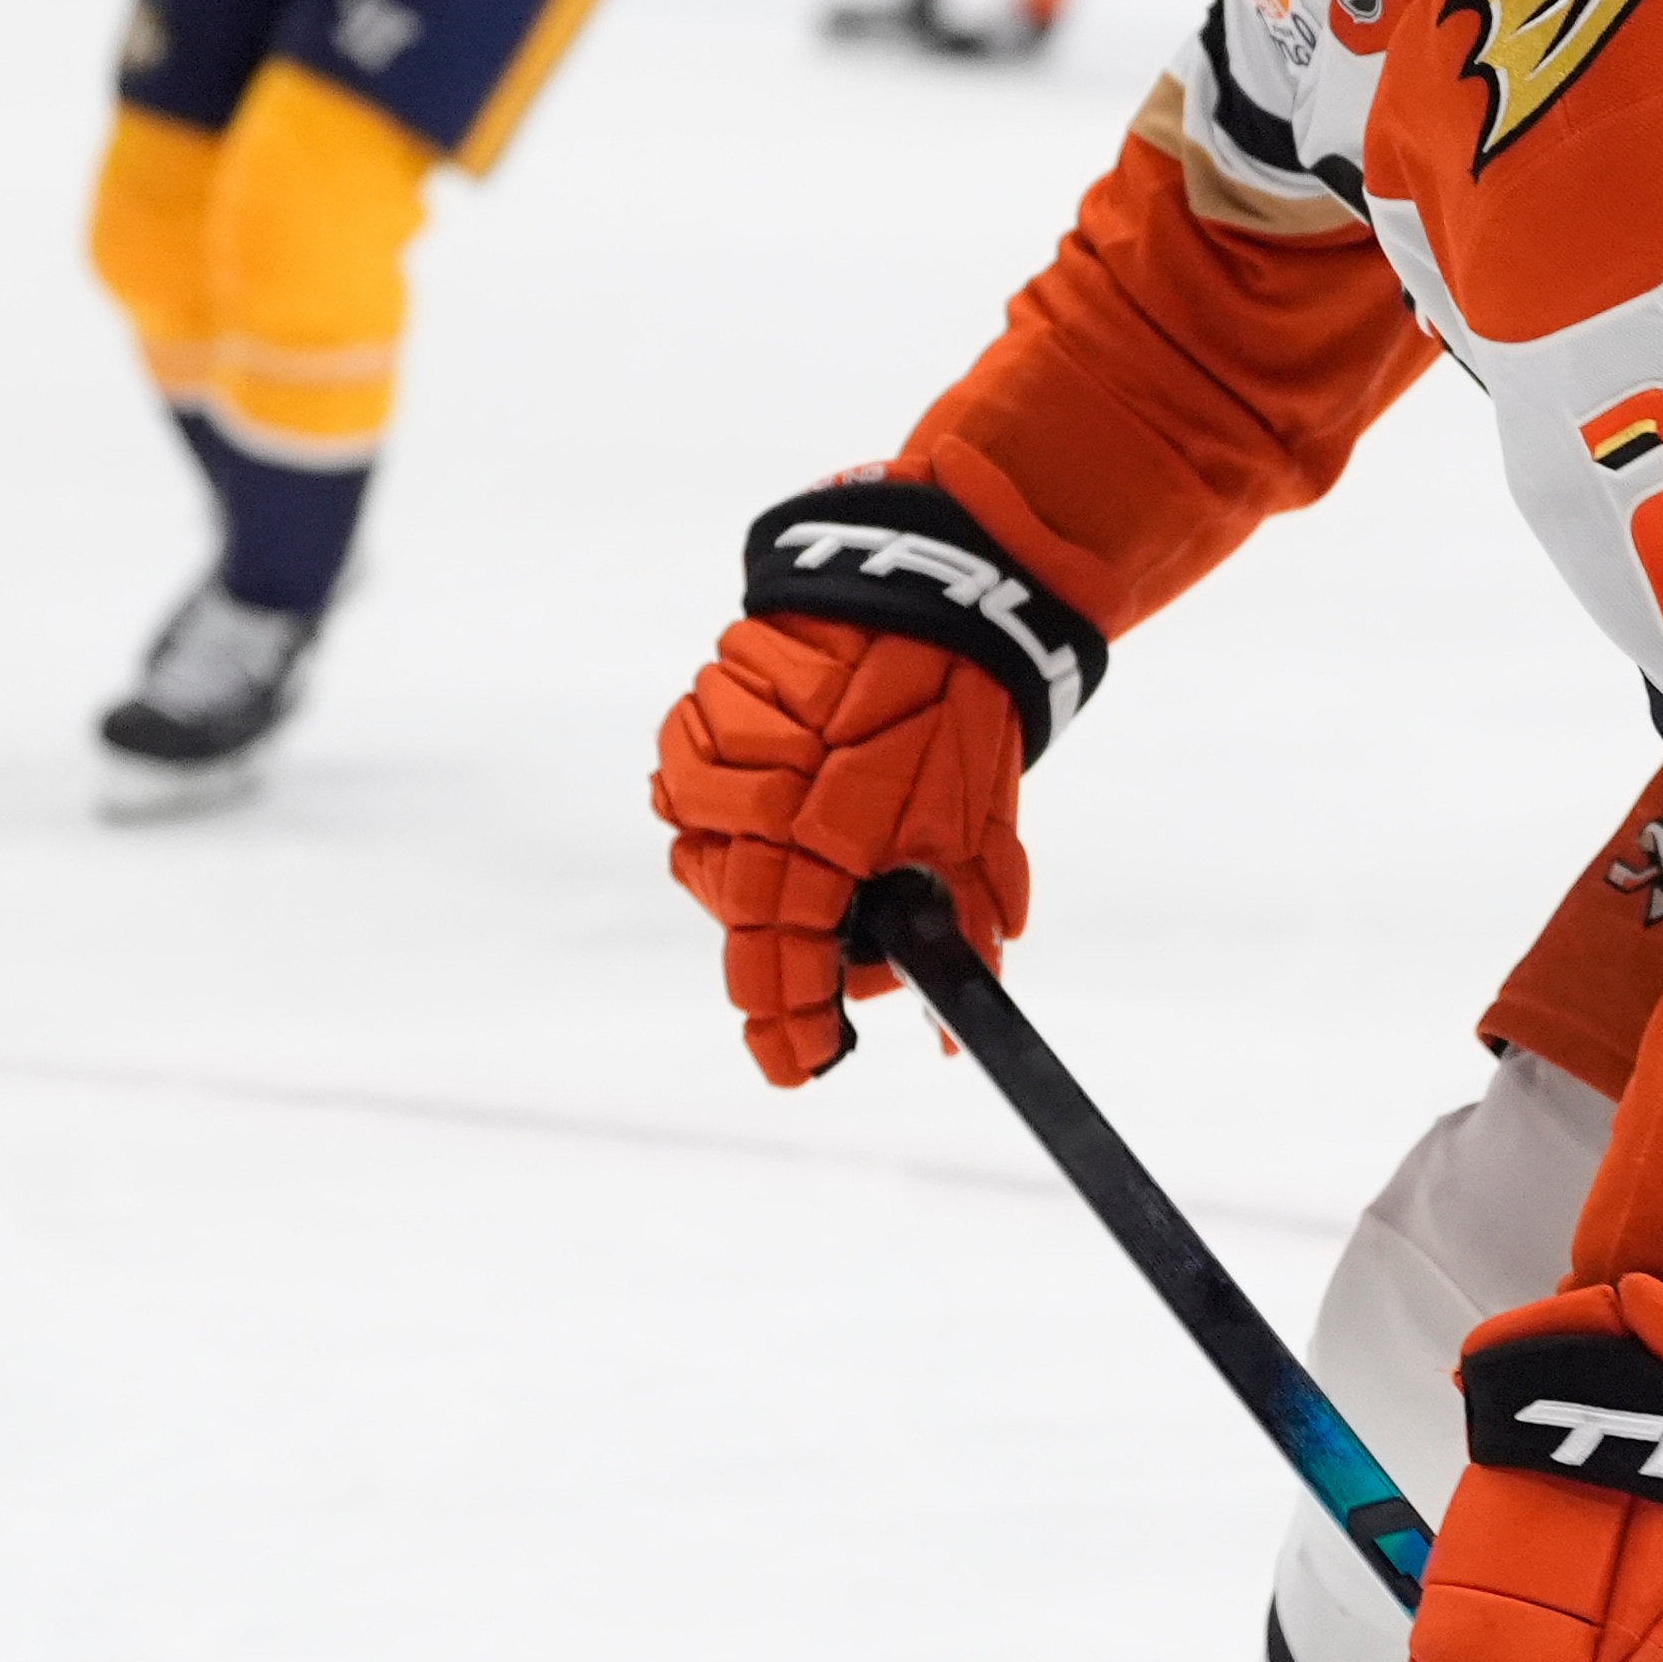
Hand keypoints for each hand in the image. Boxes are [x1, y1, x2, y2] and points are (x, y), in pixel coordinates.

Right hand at [647, 616, 1029, 1085]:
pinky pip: (687, 747)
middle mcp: (768, 797)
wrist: (949, 597)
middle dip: (774, 932)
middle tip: (819, 930)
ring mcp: (734, 741)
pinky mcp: (717, 687)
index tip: (798, 1064)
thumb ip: (957, 929)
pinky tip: (766, 762)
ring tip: (794, 823)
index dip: (787, 1021)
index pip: (784, 961)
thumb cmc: (966, 715)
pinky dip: (716, 764)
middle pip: (732, 904)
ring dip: (740, 838)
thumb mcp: (975, 831)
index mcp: (831, 841)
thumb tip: (948, 1037)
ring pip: (694, 826)